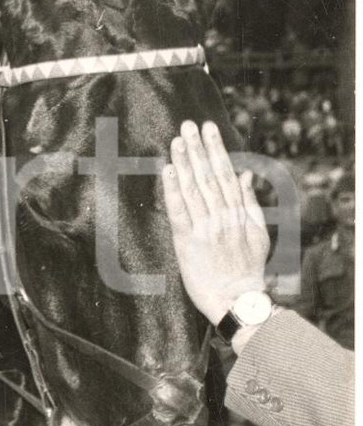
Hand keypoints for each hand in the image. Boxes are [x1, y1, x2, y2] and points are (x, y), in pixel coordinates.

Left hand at [161, 120, 269, 324]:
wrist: (237, 300)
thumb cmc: (248, 269)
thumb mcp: (259, 233)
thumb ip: (250, 202)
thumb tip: (246, 174)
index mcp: (239, 213)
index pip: (225, 173)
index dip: (216, 149)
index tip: (209, 129)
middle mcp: (223, 216)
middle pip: (208, 176)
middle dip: (198, 148)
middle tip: (188, 125)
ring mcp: (206, 228)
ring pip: (193, 188)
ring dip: (184, 162)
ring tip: (177, 140)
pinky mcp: (188, 242)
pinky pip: (179, 210)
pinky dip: (173, 189)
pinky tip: (168, 170)